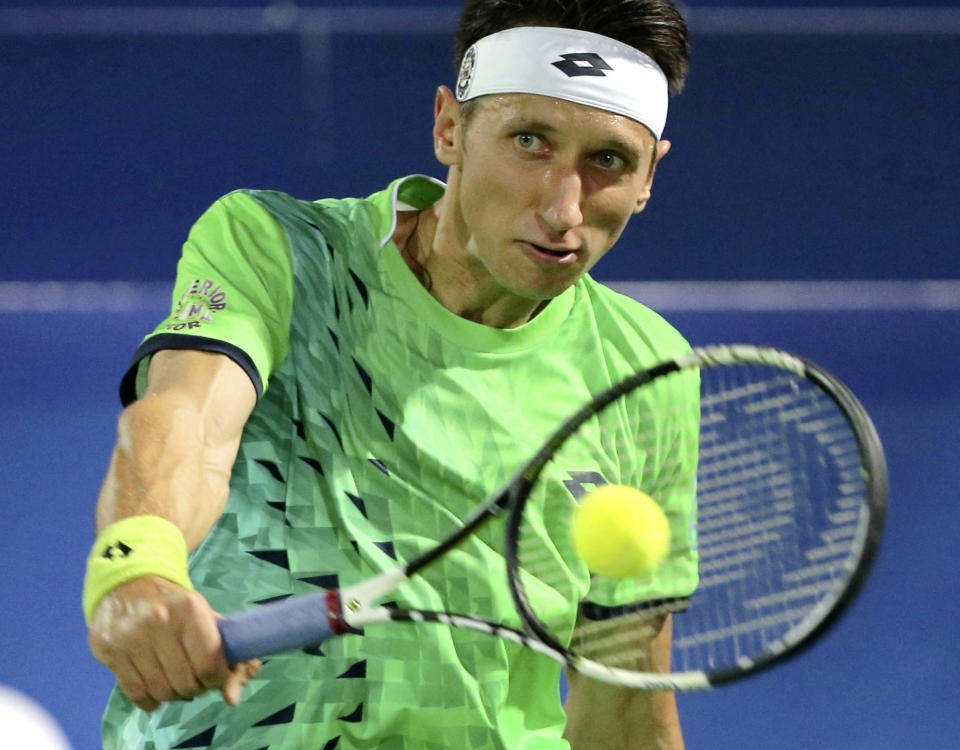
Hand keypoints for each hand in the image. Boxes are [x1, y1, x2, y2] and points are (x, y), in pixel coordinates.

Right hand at [88, 576, 260, 711]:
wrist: (127, 582)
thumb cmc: (174, 603)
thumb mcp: (204, 614)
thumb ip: (227, 652)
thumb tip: (233, 697)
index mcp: (190, 609)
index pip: (209, 664)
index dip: (217, 680)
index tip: (215, 679)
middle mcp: (160, 622)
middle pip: (185, 682)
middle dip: (195, 689)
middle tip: (194, 681)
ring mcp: (131, 637)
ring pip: (161, 691)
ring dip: (173, 695)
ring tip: (175, 684)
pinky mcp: (109, 650)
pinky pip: (135, 692)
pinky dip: (150, 701)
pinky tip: (155, 693)